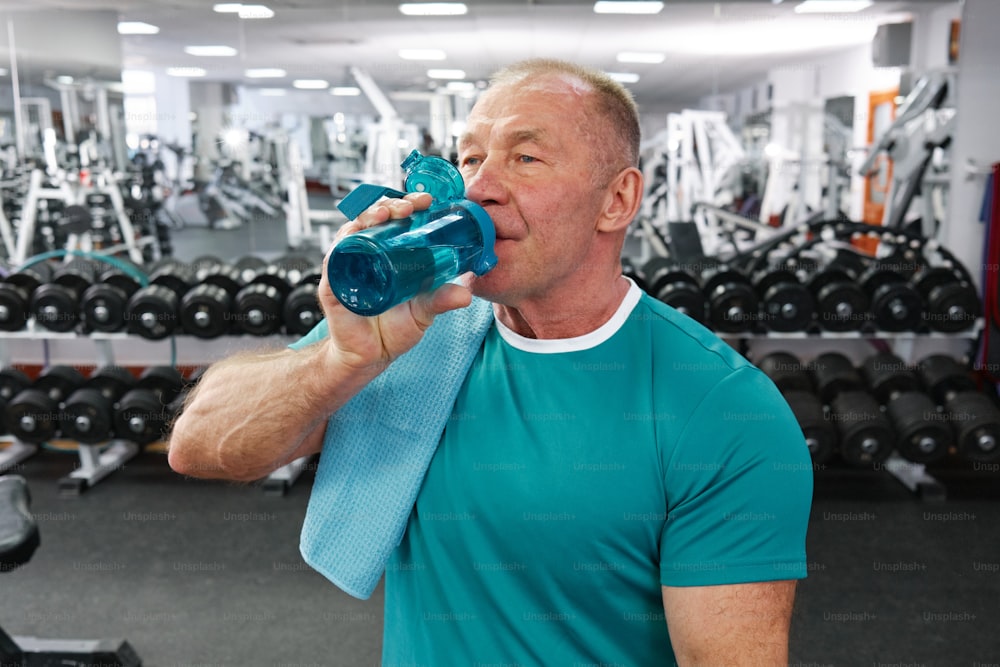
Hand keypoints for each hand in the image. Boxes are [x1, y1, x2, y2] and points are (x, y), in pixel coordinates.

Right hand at [318, 192, 472, 372]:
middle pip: (373, 217)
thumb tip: (467, 292)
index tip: (426, 200)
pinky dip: (342, 246)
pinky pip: (333, 259)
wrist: (372, 356)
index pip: (397, 219)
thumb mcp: (424, 310)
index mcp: (390, 253)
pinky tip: (354, 236)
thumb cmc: (395, 329)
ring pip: (352, 230)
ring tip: (384, 215)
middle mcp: (368, 254)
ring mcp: (349, 267)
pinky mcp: (334, 284)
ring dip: (366, 217)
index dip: (408, 204)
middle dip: (389, 205)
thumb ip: (442, 299)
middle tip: (408, 207)